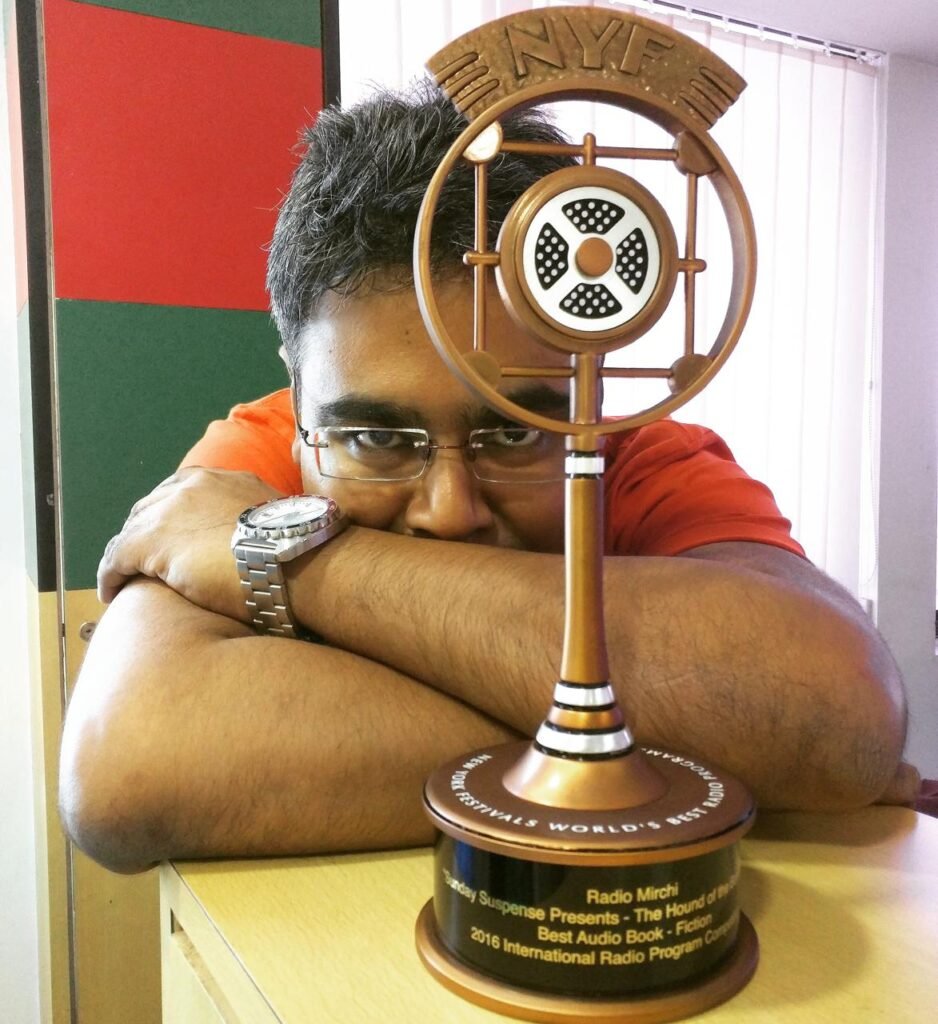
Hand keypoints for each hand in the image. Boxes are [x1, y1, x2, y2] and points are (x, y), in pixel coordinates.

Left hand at [98, 468, 281, 620]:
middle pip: (151, 507)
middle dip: (143, 532)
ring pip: (130, 532)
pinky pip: (116, 558)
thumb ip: (263, 522)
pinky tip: (111, 592)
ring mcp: (169, 511)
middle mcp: (191, 485)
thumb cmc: (297, 548)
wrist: (293, 559)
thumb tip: (274, 538)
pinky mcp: (151, 542)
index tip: (172, 537)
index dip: (171, 516)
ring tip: (122, 578)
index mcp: (223, 478)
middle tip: (143, 560)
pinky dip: (110, 575)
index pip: (182, 492)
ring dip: (124, 555)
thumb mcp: (280, 520)